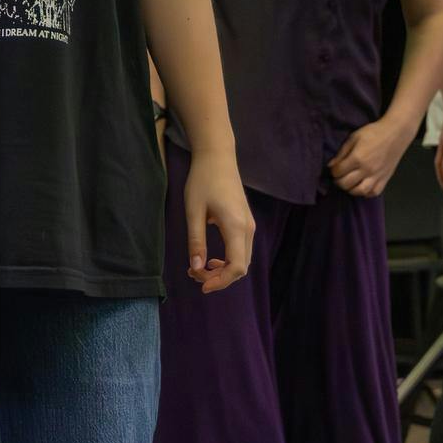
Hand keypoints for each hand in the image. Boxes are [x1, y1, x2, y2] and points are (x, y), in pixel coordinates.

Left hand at [183, 150, 253, 292]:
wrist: (217, 157)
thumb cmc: (203, 180)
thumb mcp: (193, 211)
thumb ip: (196, 241)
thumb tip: (197, 269)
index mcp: (236, 227)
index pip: (237, 267)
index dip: (221, 282)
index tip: (201, 285)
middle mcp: (247, 229)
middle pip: (241, 267)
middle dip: (218, 278)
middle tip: (193, 274)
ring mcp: (249, 225)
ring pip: (242, 260)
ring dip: (223, 270)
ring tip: (198, 269)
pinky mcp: (245, 222)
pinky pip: (241, 250)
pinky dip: (227, 260)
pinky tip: (210, 259)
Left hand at [329, 114, 416, 197]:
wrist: (395, 134)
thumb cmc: (373, 133)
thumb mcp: (353, 138)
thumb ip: (341, 153)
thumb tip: (331, 165)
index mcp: (357, 158)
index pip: (338, 172)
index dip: (333, 171)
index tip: (334, 168)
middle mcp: (367, 169)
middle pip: (346, 184)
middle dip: (338, 181)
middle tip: (338, 177)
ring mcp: (377, 176)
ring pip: (360, 191)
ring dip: (350, 190)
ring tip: (349, 183)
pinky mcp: (385, 178)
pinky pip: (374, 192)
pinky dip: (366, 193)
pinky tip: (362, 186)